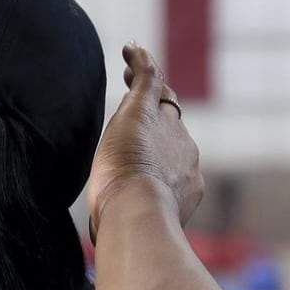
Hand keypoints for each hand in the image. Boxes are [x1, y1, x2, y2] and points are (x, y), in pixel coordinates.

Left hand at [86, 42, 203, 239]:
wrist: (139, 211)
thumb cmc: (131, 228)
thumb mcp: (134, 226)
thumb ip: (125, 224)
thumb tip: (105, 242)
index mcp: (185, 181)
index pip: (173, 157)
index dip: (160, 148)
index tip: (145, 149)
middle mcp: (184, 152)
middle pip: (171, 124)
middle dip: (159, 110)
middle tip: (141, 97)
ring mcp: (167, 129)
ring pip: (161, 98)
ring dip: (147, 82)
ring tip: (131, 67)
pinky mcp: (144, 111)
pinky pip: (148, 78)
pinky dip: (139, 62)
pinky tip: (129, 48)